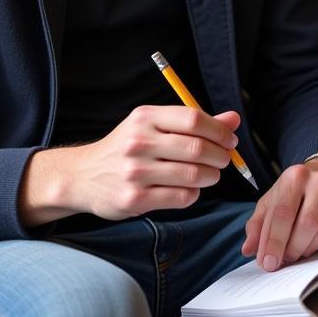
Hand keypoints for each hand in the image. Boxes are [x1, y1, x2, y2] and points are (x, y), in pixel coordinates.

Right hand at [19, 105, 241, 224]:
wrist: (83, 176)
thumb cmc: (126, 148)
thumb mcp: (152, 125)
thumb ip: (192, 122)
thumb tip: (233, 119)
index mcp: (145, 117)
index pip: (193, 119)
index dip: (219, 131)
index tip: (229, 140)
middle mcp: (139, 142)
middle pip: (196, 148)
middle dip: (220, 156)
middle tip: (223, 160)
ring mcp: (135, 172)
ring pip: (193, 175)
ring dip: (210, 176)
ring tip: (209, 175)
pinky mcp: (135, 199)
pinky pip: (181, 198)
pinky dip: (194, 194)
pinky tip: (189, 189)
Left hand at [242, 160, 317, 271]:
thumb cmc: (295, 192)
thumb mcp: (272, 200)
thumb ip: (258, 224)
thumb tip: (248, 249)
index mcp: (294, 176)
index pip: (282, 214)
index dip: (273, 242)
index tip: (267, 263)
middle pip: (305, 225)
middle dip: (291, 249)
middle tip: (285, 261)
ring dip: (308, 249)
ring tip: (299, 251)